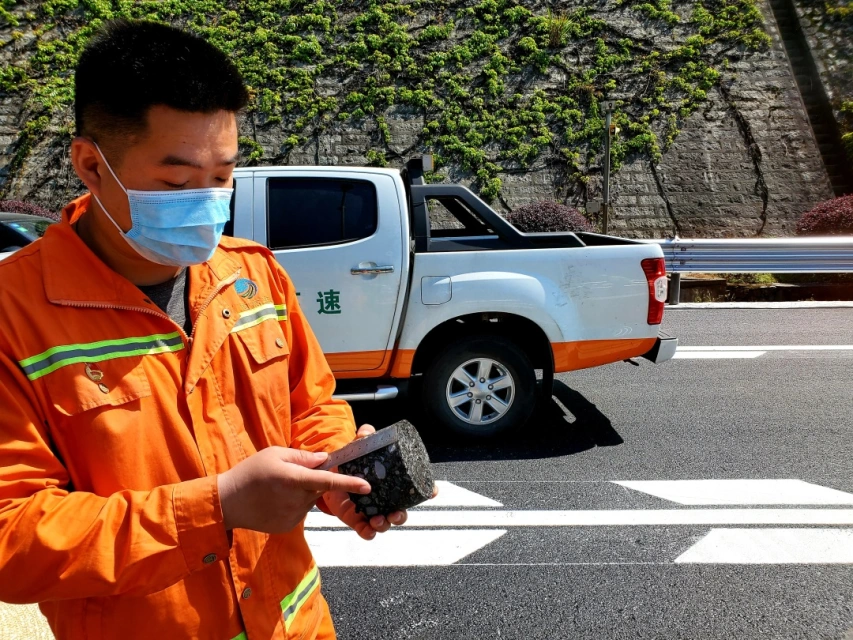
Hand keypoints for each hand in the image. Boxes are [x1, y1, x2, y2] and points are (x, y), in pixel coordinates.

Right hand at [217, 447, 370, 533]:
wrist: (227, 503)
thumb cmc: (249, 473)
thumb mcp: (274, 454)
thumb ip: (302, 457)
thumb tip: (324, 459)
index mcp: (294, 479)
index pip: (328, 481)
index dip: (350, 484)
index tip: (367, 486)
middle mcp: (297, 500)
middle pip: (320, 489)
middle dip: (315, 480)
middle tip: (293, 473)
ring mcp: (293, 516)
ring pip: (310, 500)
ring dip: (303, 492)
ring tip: (278, 487)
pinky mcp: (288, 526)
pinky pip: (300, 511)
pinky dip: (294, 504)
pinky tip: (276, 500)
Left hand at [322, 425, 438, 539]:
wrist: (331, 477)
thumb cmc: (352, 463)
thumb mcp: (358, 449)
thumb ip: (363, 438)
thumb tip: (366, 430)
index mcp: (392, 483)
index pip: (414, 489)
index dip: (427, 490)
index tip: (432, 491)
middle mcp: (386, 500)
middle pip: (401, 512)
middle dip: (401, 515)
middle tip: (395, 512)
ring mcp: (373, 511)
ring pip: (386, 524)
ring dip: (385, 524)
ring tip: (378, 520)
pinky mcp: (358, 520)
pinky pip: (366, 532)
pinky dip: (368, 533)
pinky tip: (367, 530)